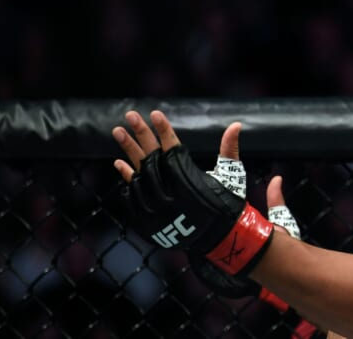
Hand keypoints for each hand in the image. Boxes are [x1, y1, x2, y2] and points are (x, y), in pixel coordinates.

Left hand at [112, 110, 273, 275]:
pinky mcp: (149, 218)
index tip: (155, 114)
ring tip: (117, 131)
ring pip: (138, 173)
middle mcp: (172, 193)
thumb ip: (229, 149)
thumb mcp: (231, 175)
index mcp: (191, 180)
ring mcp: (157, 206)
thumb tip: (235, 124)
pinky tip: (119, 162)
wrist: (220, 239)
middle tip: (130, 115)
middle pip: (151, 157)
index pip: (173, 148)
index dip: (164, 130)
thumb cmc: (227, 204)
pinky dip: (126, 177)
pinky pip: (132, 194)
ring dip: (128, 151)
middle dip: (141, 134)